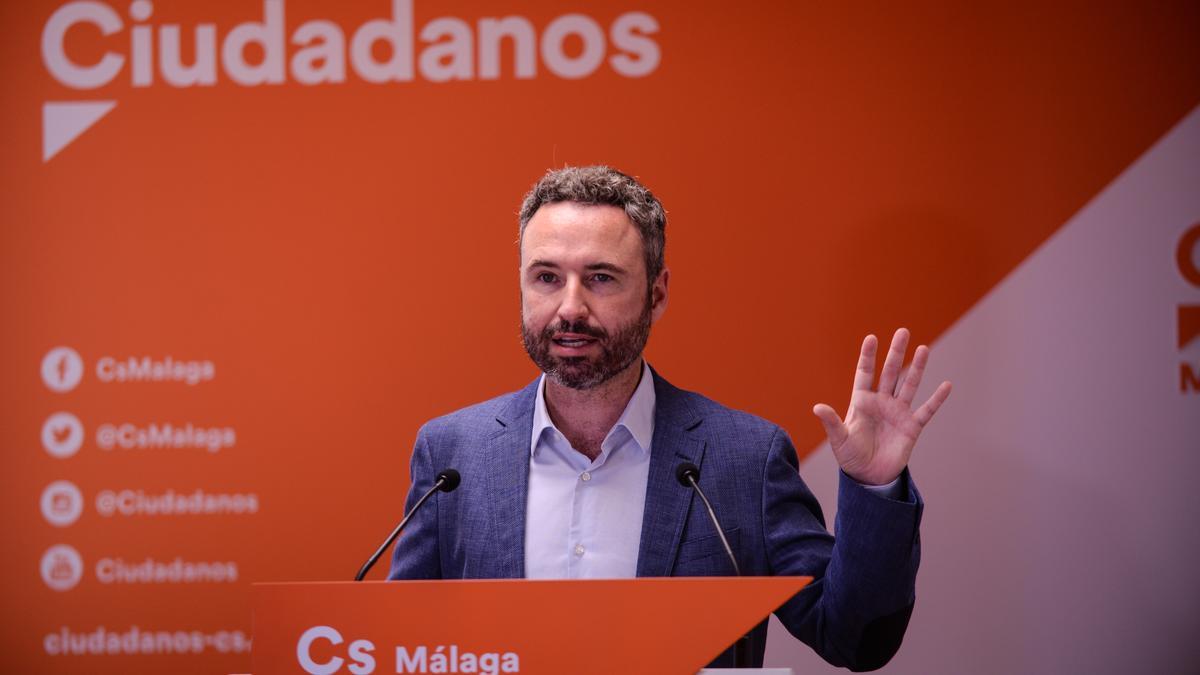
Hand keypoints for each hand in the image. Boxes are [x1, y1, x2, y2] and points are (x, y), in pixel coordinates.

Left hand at [812, 328, 951, 485]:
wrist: (869, 477)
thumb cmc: (850, 456)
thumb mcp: (839, 439)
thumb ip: (832, 422)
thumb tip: (817, 407)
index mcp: (862, 402)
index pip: (865, 373)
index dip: (868, 356)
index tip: (871, 337)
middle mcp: (881, 402)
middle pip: (890, 372)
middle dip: (896, 352)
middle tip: (903, 331)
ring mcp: (898, 413)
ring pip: (909, 385)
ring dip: (917, 367)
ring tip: (924, 348)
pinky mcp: (912, 427)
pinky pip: (926, 410)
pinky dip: (937, 399)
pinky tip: (947, 385)